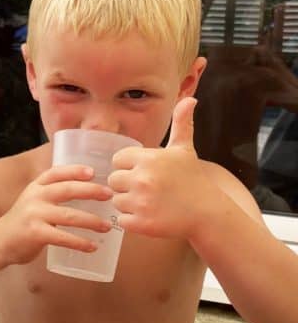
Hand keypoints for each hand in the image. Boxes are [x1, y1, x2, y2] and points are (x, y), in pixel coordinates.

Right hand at [0, 163, 113, 264]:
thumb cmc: (21, 222)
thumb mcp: (32, 201)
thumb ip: (51, 195)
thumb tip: (86, 192)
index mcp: (35, 187)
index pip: (56, 172)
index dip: (75, 170)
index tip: (93, 172)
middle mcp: (35, 197)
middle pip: (67, 190)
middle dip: (91, 191)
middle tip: (109, 195)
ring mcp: (35, 215)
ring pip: (70, 215)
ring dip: (92, 221)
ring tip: (107, 227)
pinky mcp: (36, 234)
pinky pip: (63, 237)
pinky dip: (80, 243)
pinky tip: (92, 247)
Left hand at [108, 97, 212, 239]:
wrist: (209, 214)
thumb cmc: (193, 180)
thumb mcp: (184, 151)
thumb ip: (181, 124)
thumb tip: (190, 99)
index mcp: (149, 159)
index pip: (117, 160)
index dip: (128, 167)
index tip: (144, 173)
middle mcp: (143, 178)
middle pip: (113, 181)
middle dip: (126, 186)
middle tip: (147, 190)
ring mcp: (141, 202)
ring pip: (116, 201)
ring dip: (128, 204)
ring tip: (150, 203)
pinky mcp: (141, 223)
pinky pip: (122, 220)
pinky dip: (132, 221)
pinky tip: (151, 216)